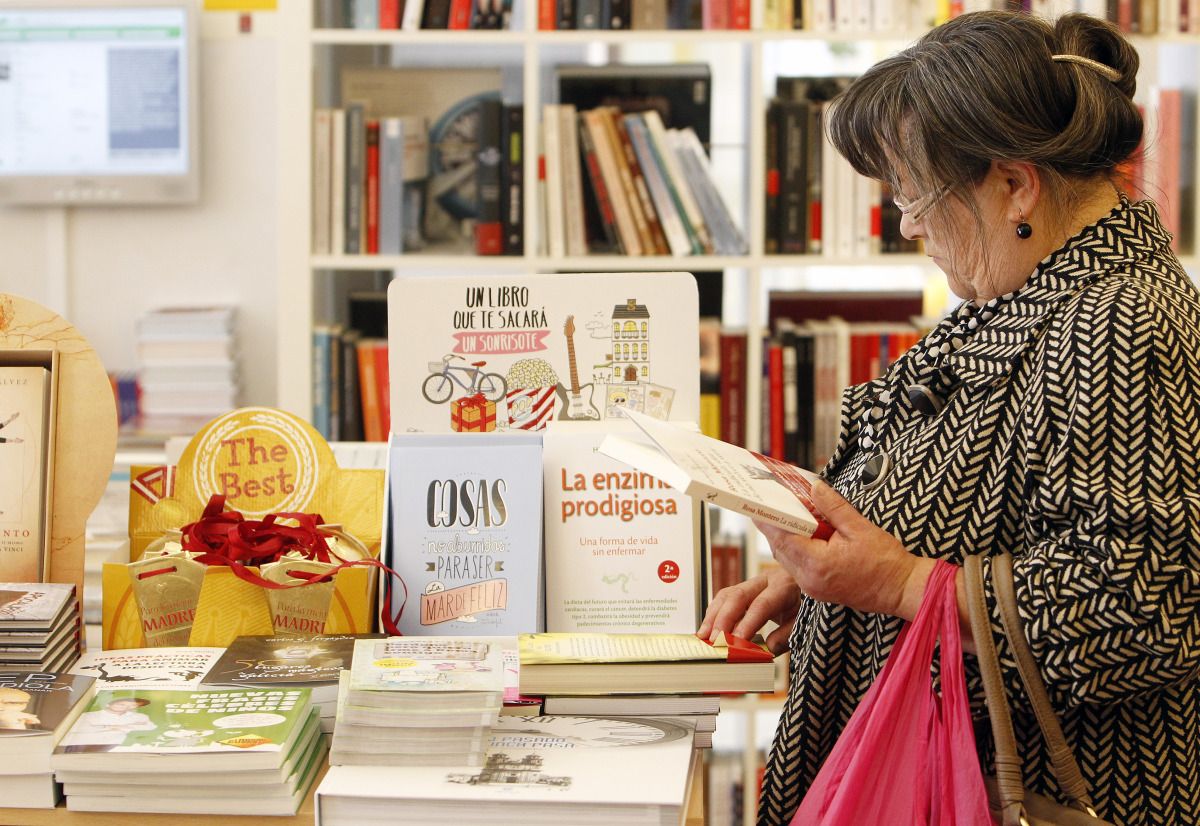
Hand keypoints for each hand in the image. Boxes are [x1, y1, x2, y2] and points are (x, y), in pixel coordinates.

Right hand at [697, 566, 801, 654]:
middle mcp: (766, 580)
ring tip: (704, 635)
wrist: (809, 587)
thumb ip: (786, 636)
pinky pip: (725, 598)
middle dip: (723, 619)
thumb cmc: (806, 606)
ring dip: (713, 616)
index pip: (762, 604)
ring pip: (727, 595)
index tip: (736, 642)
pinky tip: (708, 628)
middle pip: (738, 595)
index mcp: (784, 586)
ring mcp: (753, 583)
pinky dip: (714, 613)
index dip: (747, 623)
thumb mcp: (804, 621)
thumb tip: (766, 649)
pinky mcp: (744, 589)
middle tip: (715, 639)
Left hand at [759, 479, 935, 619]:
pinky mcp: (818, 589)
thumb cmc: (886, 563)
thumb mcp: (861, 528)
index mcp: (817, 564)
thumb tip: (814, 489)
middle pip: (780, 549)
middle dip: (773, 526)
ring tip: (784, 514)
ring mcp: (813, 588)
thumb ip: (833, 508)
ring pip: (787, 559)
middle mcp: (810, 580)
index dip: (768, 520)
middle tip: (767, 504)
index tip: (757, 504)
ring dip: (784, 537)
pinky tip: (802, 534)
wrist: (902, 590)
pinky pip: (797, 566)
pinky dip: (796, 549)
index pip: (783, 538)